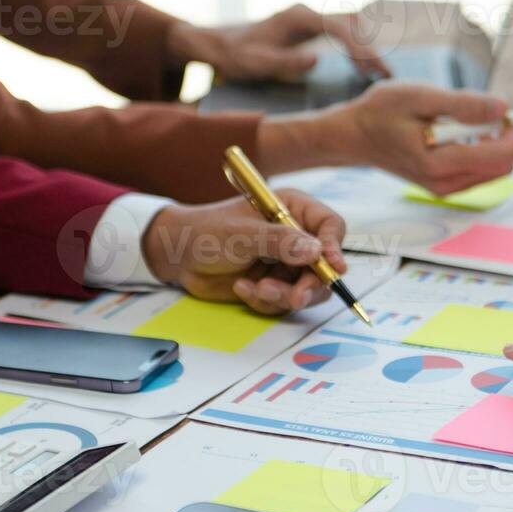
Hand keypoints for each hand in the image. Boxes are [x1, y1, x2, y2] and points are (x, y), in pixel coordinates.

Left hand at [142, 191, 346, 313]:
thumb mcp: (242, 235)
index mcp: (293, 210)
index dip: (335, 247)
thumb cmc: (205, 232)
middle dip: (308, 284)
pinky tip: (243, 289)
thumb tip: (316, 251)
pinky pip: (284, 301)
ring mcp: (286, 263)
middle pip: (324, 265)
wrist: (177, 257)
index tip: (332, 267)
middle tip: (294, 297)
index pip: (330, 226)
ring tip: (256, 290)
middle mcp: (295, 236)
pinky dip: (266, 301)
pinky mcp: (275, 284)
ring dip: (284, 295)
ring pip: (307, 289)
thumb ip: (279, 241)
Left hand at [172, 4, 389, 81]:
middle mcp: (307, 13)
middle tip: (385, 74)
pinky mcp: (310, 27)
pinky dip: (355, 47)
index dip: (359, 47)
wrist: (220, 45)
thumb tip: (316, 61)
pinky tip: (362, 66)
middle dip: (370, 49)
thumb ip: (285, 62)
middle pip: (350, 25)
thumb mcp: (256, 63)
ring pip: (349, 26)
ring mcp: (310, 18)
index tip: (374, 67)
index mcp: (298, 18)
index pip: (339, 28)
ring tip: (378, 73)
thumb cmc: (236, 55)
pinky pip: (341, 33)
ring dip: (365, 47)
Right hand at [259, 82, 512, 194]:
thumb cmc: (380, 112)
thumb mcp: (420, 97)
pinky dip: (490, 150)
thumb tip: (504, 108)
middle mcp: (445, 182)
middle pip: (503, 165)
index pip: (500, 154)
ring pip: (494, 169)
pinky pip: (480, 170)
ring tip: (499, 116)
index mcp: (440, 162)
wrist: (352, 136)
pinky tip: (482, 130)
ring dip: (507, 144)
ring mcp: (444, 187)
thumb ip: (462, 104)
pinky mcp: (443, 184)